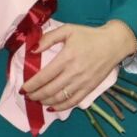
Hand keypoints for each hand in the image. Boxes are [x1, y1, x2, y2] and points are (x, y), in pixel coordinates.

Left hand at [22, 20, 136, 111]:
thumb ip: (49, 38)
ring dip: (45, 101)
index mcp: (66, 57)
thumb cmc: (89, 36)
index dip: (31, 85)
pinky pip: (73, 102)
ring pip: (59, 98)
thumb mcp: (68, 30)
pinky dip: (60, 107)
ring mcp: (82, 82)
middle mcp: (73, 73)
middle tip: (27, 95)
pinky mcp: (89, 88)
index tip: (23, 88)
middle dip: (35, 95)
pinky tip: (52, 106)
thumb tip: (33, 50)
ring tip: (37, 100)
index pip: (44, 76)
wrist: (113, 43)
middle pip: (50, 90)